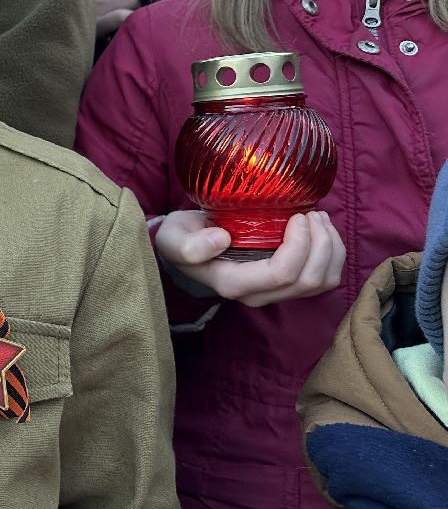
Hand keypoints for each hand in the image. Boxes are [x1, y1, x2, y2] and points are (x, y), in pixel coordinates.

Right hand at [155, 209, 344, 306]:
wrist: (188, 246)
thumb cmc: (182, 238)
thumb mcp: (174, 238)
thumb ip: (189, 245)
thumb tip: (221, 240)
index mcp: (233, 284)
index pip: (281, 274)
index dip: (299, 245)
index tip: (296, 216)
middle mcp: (259, 295)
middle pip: (310, 280)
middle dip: (321, 244)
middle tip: (312, 213)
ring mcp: (276, 293)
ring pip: (324, 282)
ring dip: (331, 248)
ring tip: (319, 218)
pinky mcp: (288, 284)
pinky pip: (325, 277)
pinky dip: (333, 253)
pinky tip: (321, 230)